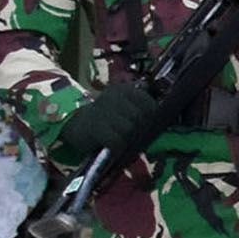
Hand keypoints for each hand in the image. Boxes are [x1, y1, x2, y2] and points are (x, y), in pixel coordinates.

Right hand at [50, 81, 169, 167]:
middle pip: (140, 118)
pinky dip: (116, 147)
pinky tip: (110, 145)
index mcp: (124, 90)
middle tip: (127, 133)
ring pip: (129, 130)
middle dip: (138, 129)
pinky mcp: (95, 127)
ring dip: (126, 139)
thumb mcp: (123, 108)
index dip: (150, 117)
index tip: (144, 123)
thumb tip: (162, 121)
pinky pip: (117, 141)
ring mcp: (103, 111)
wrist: (76, 125)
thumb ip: (141, 110)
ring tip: (117, 137)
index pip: (149, 104)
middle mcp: (113, 97)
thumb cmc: (107, 119)